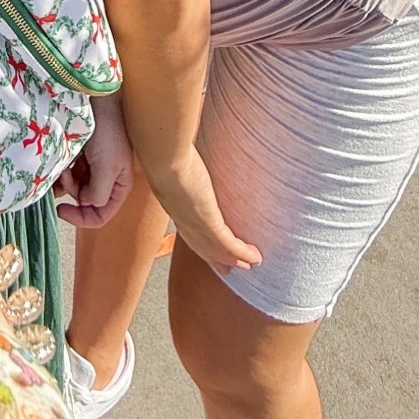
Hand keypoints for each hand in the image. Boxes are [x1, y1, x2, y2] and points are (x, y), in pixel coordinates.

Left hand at [55, 95, 134, 229]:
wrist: (98, 100)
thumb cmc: (107, 133)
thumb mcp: (107, 169)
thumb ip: (98, 194)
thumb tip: (86, 203)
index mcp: (119, 186)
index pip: (101, 215)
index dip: (81, 218)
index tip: (62, 210)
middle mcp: (107, 179)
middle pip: (85, 201)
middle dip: (72, 190)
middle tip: (64, 173)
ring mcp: (94, 166)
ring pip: (74, 186)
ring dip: (65, 180)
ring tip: (62, 164)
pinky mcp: (82, 154)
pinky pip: (69, 171)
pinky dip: (62, 169)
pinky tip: (60, 160)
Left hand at [149, 148, 261, 275]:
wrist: (163, 155)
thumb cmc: (164, 149)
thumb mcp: (172, 159)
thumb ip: (182, 160)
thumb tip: (188, 149)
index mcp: (173, 205)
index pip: (188, 230)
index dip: (199, 242)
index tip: (208, 249)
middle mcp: (182, 220)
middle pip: (201, 247)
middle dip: (216, 259)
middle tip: (229, 269)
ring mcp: (195, 224)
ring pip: (217, 250)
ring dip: (234, 259)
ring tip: (250, 265)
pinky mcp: (208, 222)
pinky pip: (228, 244)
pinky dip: (242, 253)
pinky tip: (255, 257)